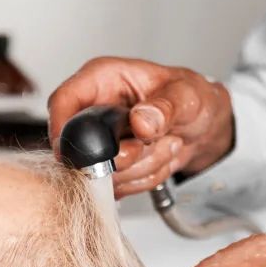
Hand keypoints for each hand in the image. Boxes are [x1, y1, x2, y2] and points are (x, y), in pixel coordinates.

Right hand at [48, 57, 233, 198]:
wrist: (203, 127)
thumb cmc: (191, 98)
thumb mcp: (186, 96)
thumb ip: (165, 107)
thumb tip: (141, 121)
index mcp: (102, 79)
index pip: (63, 101)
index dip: (62, 127)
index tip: (76, 150)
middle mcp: (94, 110)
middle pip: (81, 148)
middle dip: (122, 156)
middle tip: (150, 143)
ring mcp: (100, 142)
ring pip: (104, 173)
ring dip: (140, 166)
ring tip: (163, 144)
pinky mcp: (108, 167)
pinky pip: (117, 187)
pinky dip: (143, 178)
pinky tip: (157, 158)